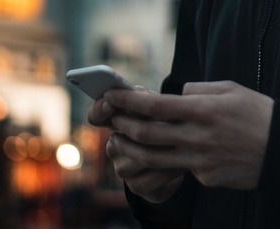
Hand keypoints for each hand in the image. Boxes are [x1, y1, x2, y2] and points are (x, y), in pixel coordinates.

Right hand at [86, 87, 184, 202]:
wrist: (178, 162)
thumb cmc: (167, 125)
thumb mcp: (159, 109)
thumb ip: (146, 100)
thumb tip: (140, 93)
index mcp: (116, 122)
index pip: (96, 116)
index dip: (100, 109)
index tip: (110, 103)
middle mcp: (114, 146)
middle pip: (120, 138)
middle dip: (143, 128)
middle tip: (164, 122)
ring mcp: (123, 168)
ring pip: (138, 157)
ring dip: (160, 150)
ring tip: (180, 143)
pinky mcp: (137, 185)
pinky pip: (150, 177)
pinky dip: (169, 169)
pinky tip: (182, 162)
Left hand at [106, 80, 273, 189]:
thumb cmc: (259, 113)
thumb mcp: (231, 89)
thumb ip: (200, 90)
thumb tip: (178, 95)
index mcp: (204, 110)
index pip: (155, 106)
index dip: (128, 101)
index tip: (111, 96)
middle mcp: (198, 137)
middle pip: (147, 134)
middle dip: (123, 125)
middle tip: (112, 118)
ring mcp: (200, 161)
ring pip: (154, 158)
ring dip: (132, 149)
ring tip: (121, 141)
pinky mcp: (206, 178)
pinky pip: (180, 168)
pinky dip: (169, 160)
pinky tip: (166, 154)